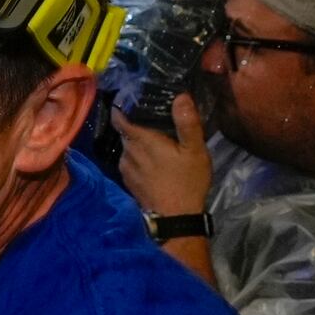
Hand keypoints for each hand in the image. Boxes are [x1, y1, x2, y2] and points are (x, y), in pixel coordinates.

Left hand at [112, 93, 212, 215]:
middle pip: (125, 131)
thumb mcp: (195, 151)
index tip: (131, 97)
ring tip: (155, 137)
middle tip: (152, 116)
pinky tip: (152, 158)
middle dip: (135, 122)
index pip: (119, 117)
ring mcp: (125, 168)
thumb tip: (180, 96)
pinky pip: (129, 160)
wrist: (175, 218)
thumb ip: (187, 123)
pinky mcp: (128, 180)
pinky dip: (138, 155)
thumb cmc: (186, 182)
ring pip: (127, 146)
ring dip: (138, 141)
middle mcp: (127, 152)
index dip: (122, 106)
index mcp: (141, 141)